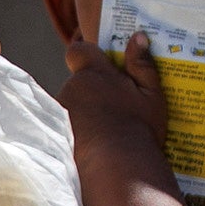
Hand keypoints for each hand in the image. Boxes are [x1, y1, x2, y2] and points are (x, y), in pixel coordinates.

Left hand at [58, 35, 173, 170]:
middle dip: (88, 93)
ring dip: (80, 115)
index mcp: (93, 74)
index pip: (78, 50)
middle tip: (110, 112)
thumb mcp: (151, 95)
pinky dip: (72, 135)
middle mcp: (71, 89)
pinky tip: (89, 148)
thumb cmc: (139, 129)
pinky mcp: (53, 135)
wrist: (118, 169)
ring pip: (69, 108)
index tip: (98, 68)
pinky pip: (62, 129)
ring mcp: (59, 113)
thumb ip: (142, 64)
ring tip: (101, 136)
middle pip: (76, 84)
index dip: (86, 56)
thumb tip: (138, 37)